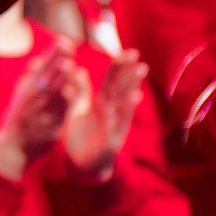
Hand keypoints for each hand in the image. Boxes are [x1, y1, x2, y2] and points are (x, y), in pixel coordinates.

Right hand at [0, 44, 73, 180]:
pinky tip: (72, 90)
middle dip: (58, 59)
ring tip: (72, 64)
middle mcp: (36, 97)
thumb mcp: (21, 96)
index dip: (53, 53)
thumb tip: (38, 60)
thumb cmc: (19, 119)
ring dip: (63, 78)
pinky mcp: (52, 124)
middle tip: (67, 44)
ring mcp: (44, 110)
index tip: (63, 40)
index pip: (44, 66)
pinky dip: (65, 99)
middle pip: (50, 75)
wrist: (13, 147)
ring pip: (55, 90)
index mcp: (29, 87)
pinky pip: (60, 110)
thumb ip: (31, 78)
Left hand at [62, 50, 146, 178]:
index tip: (127, 51)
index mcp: (102, 104)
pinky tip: (132, 100)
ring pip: (124, 106)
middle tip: (139, 58)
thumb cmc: (82, 134)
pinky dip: (124, 114)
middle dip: (129, 74)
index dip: (118, 67)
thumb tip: (76, 69)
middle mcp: (111, 112)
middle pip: (121, 90)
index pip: (111, 82)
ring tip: (139, 75)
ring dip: (131, 90)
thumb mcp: (77, 110)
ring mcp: (114, 126)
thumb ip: (78, 91)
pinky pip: (119, 126)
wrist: (82, 163)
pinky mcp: (112, 141)